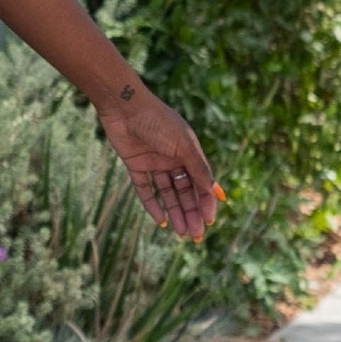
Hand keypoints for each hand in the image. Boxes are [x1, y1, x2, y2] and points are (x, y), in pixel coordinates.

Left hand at [94, 82, 219, 240]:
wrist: (125, 106)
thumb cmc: (158, 121)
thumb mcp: (183, 146)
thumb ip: (198, 169)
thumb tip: (215, 192)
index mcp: (189, 152)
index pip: (201, 183)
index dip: (205, 203)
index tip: (208, 222)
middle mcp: (173, 158)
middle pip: (184, 192)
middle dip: (191, 213)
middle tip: (195, 236)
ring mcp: (154, 162)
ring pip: (167, 193)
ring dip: (174, 212)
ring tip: (180, 233)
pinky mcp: (135, 164)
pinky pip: (145, 189)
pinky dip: (152, 204)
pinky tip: (160, 221)